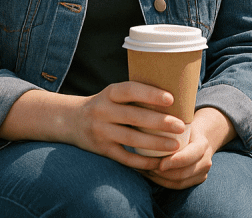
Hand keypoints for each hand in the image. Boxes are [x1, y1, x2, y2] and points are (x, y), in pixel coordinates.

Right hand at [0, 81, 188, 170]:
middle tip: (181, 125)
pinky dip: (142, 161)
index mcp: (109, 93)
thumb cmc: (105, 104)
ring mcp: (100, 131)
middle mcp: (102, 111)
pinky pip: (124, 157)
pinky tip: (159, 162)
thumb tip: (174, 93)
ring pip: (131, 138)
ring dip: (155, 143)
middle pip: (134, 116)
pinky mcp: (101, 149)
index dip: (150, 94)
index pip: (130, 90)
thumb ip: (136, 94)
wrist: (70, 120)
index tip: (171, 99)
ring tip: (175, 145)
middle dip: (159, 122)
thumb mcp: (114, 93)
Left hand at [143, 107, 235, 188]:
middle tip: (146, 168)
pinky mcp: (196, 180)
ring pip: (179, 182)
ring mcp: (202, 172)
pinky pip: (177, 186)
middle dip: (164, 173)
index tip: (160, 163)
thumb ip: (169, 121)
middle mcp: (206, 160)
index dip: (175, 161)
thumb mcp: (181, 120)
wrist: (200, 136)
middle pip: (184, 173)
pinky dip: (162, 182)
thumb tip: (148, 116)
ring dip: (160, 178)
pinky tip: (150, 174)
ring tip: (144, 171)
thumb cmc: (185, 126)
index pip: (191, 155)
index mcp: (203, 144)